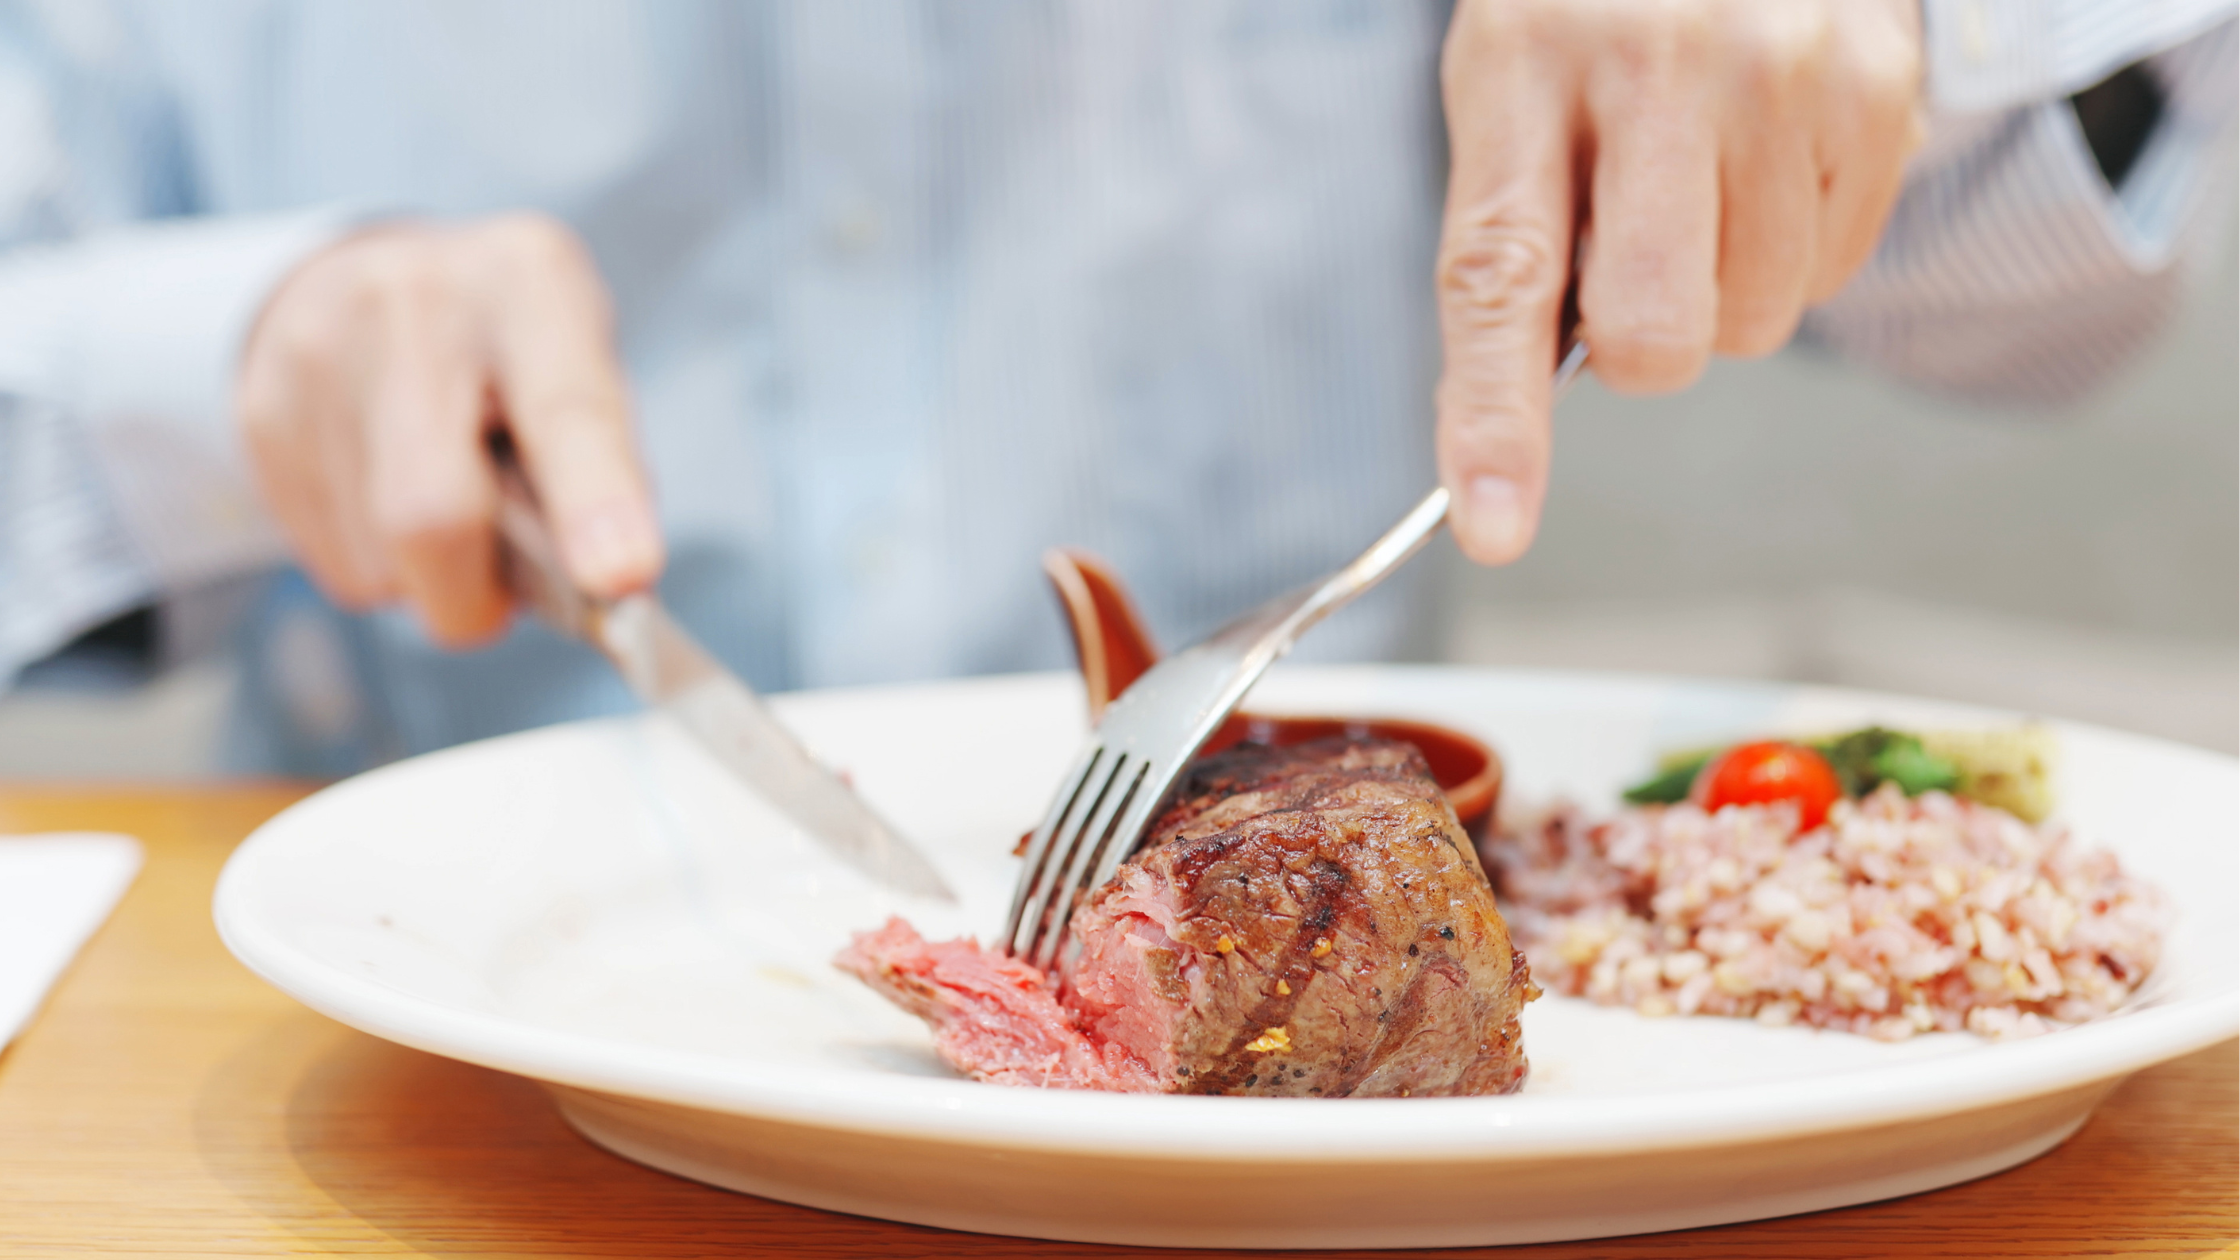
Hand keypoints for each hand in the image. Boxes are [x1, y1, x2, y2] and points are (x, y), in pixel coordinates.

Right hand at [237, 214, 662, 645]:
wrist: (374, 275)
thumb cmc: (510, 346)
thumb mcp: (583, 364)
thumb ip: (605, 467)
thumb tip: (607, 588)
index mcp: (529, 284)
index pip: (568, 410)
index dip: (595, 502)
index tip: (621, 575)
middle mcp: (413, 304)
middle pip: (431, 510)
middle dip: (473, 596)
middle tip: (499, 602)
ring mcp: (319, 353)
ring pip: (376, 560)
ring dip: (427, 579)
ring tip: (449, 510)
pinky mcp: (260, 409)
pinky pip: (330, 558)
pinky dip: (379, 566)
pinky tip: (389, 498)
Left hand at [1435, 0, 1922, 562]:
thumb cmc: (1590, 12)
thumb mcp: (1510, 87)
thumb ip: (1511, 243)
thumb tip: (1515, 420)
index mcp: (1524, 64)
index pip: (1502, 278)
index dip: (1497, 418)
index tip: (1495, 528)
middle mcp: (1658, 60)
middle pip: (1656, 334)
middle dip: (1641, 343)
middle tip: (1630, 255)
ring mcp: (1783, 71)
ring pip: (1756, 318)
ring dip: (1723, 286)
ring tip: (1704, 172)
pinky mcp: (1877, 86)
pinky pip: (1833, 269)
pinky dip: (1793, 242)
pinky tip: (1765, 152)